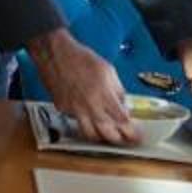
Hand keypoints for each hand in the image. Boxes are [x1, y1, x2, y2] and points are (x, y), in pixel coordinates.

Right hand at [29, 28, 137, 145]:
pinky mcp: (62, 108)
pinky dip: (83, 121)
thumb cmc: (81, 58)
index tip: (136, 135)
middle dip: (119, 139)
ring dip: (100, 136)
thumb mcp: (108, 71)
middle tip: (124, 138)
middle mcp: (89, 105)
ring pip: (89, 134)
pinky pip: (75, 121)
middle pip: (107, 134)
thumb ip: (118, 91)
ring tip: (105, 133)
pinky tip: (86, 114)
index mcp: (104, 94)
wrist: (55, 53)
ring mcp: (74, 108)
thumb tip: (123, 107)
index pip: (122, 122)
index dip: (132, 132)